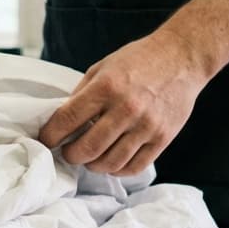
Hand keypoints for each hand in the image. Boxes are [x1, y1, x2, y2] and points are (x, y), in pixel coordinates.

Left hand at [38, 30, 209, 176]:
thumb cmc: (139, 60)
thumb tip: (62, 121)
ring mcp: (146, 125)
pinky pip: (135, 166)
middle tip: (68, 152)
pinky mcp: (163, 138)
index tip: (46, 140)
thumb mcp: (103, 67)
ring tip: (89, 158)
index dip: (51, 135)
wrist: (182, 57)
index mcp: (106, 87)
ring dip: (93, 165)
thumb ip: (82, 94)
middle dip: (70, 155)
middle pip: (88, 148)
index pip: (67, 120)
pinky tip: (110, 162)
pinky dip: (117, 170)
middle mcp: (126, 108)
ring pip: (110, 162)